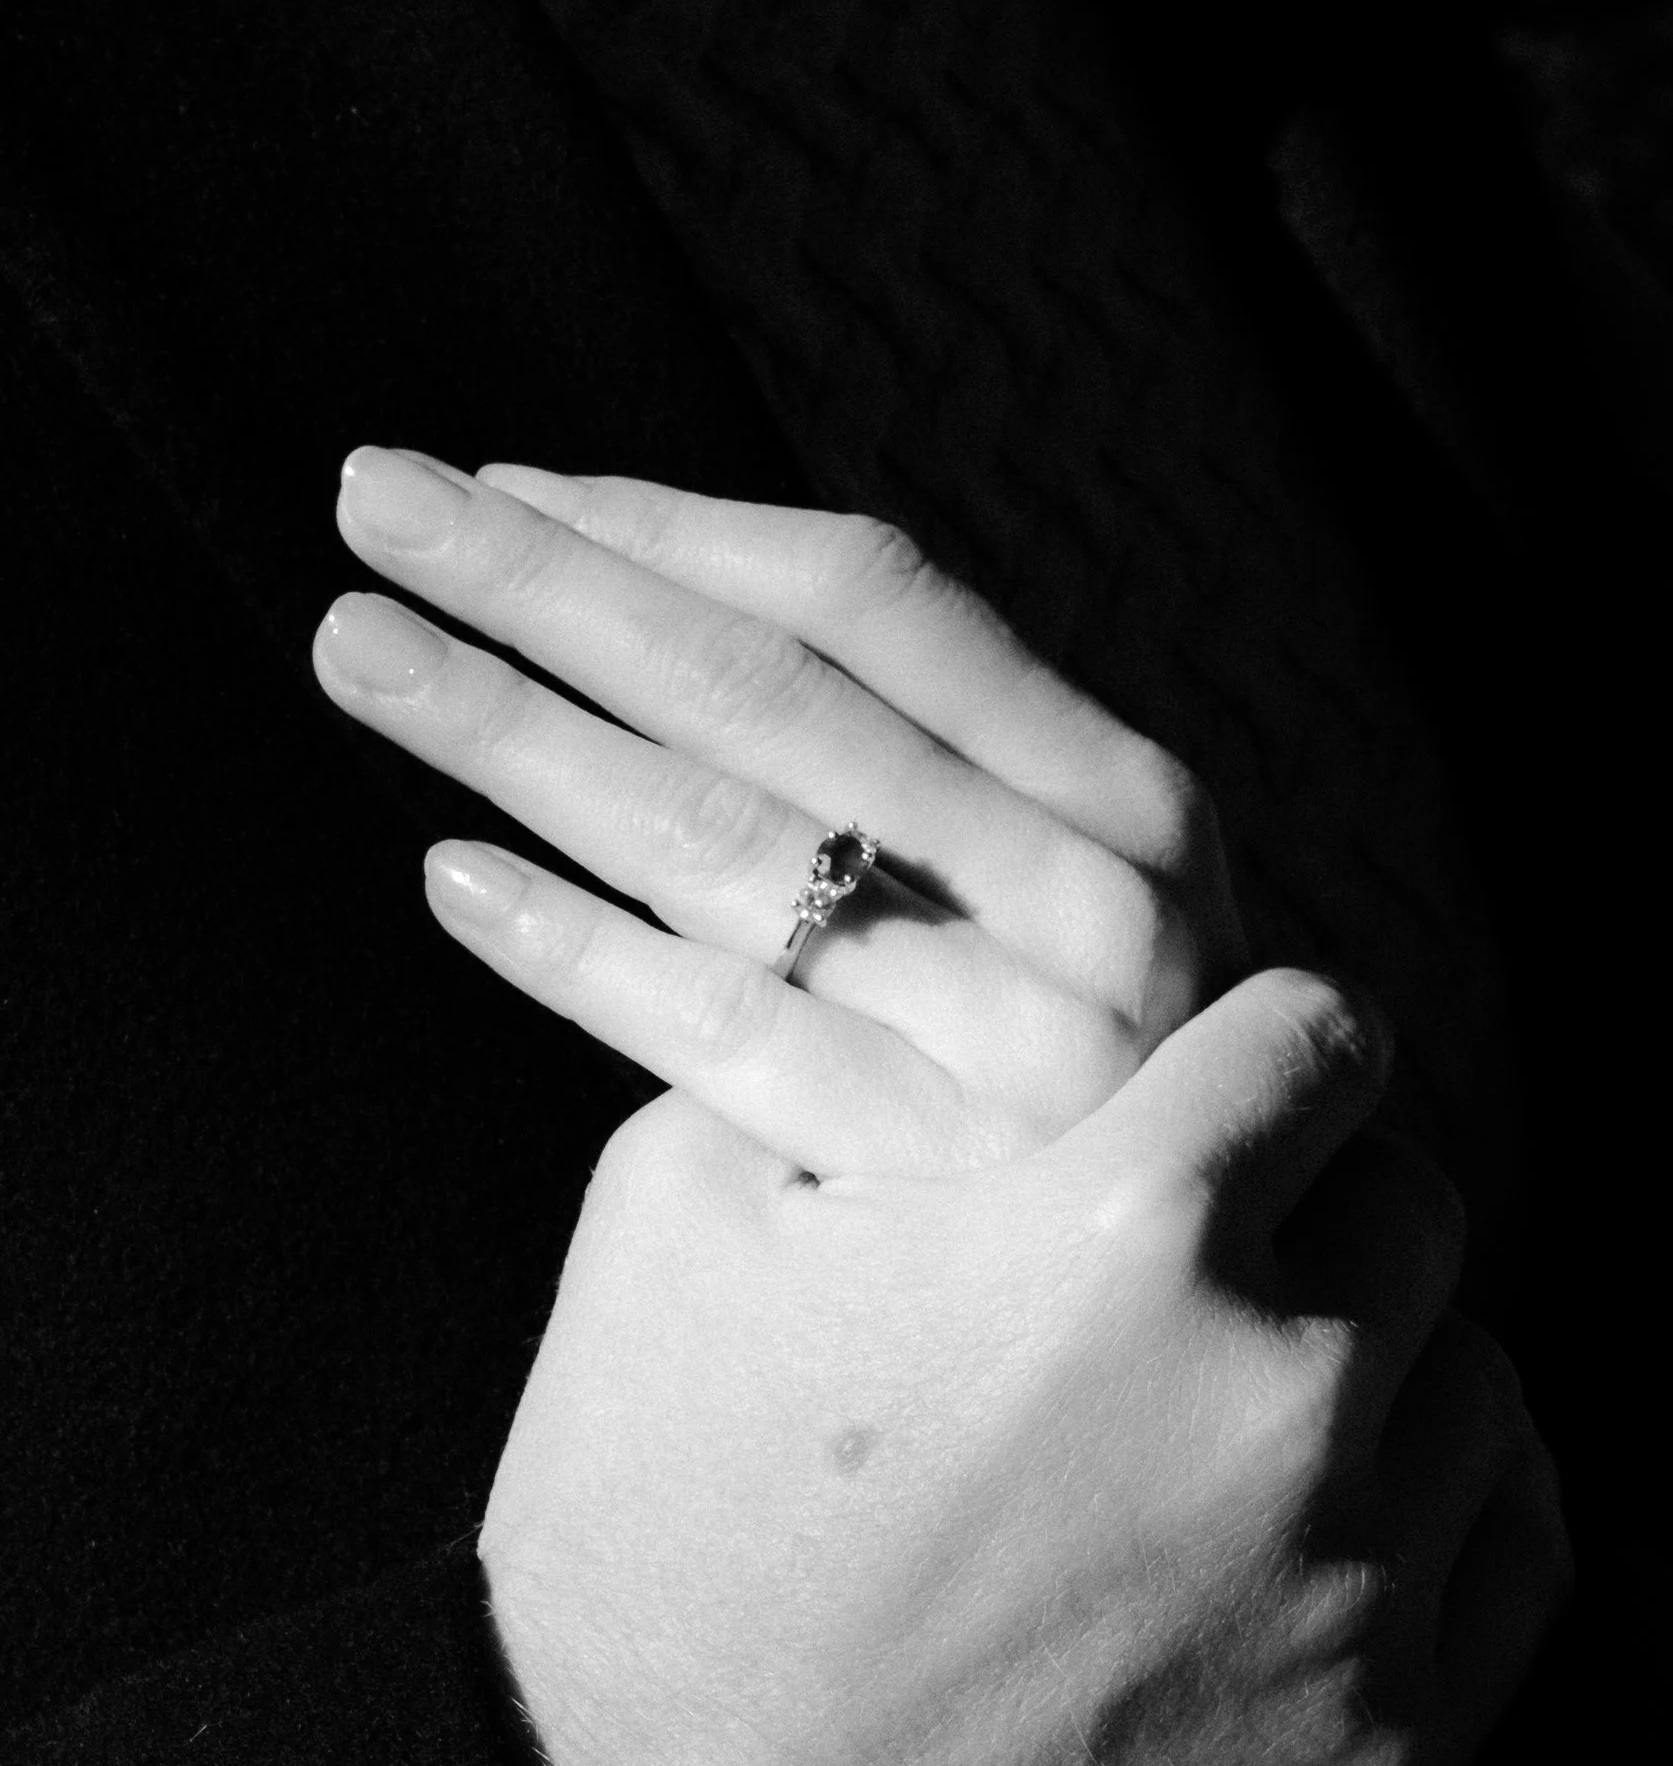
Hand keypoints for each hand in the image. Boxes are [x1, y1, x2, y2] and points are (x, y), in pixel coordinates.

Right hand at [312, 451, 1568, 1765]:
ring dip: (1387, 1365)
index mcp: (1128, 1223)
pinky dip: (1451, 1505)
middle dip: (1324, 1210)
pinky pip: (1522, 1543)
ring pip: (1477, 1372)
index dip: (1265, 1051)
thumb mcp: (682, 1214)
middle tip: (1219, 1266)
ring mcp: (1358, 1582)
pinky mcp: (1394, 1749)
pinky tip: (1342, 1517)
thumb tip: (967, 969)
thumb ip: (863, 1053)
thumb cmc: (641, 1543)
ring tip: (1254, 1411)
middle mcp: (1284, 1389)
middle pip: (1416, 1201)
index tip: (1230, 1091)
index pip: (1322, 1033)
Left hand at [316, 447, 1241, 1168]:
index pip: (871, 603)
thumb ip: (921, 757)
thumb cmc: (1092, 1054)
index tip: (499, 484)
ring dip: (514, 732)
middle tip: (374, 501)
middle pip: (767, 697)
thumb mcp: (1069, 883)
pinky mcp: (929, 1177)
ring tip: (360, 650)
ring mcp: (1011, 1046)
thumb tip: (636, 580)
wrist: (1218, 1281)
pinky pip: (718, 1034)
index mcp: (1120, 790)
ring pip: (719, 845)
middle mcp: (1086, 900)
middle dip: (550, 587)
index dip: (668, 530)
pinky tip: (454, 879)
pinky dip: (578, 951)